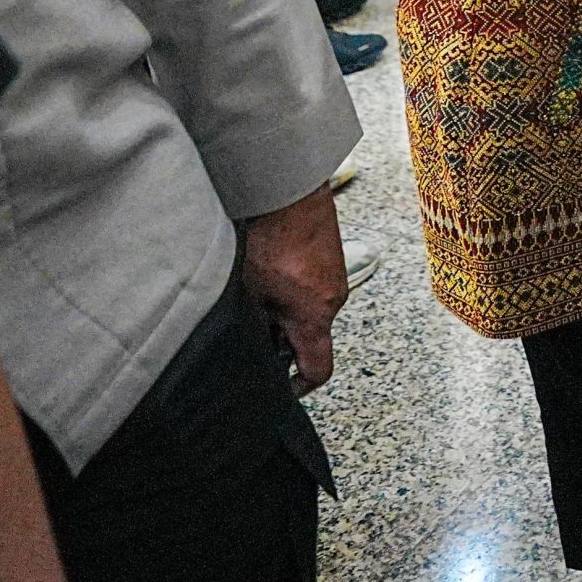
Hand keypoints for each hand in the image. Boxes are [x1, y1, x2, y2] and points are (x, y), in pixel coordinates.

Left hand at [239, 184, 348, 395]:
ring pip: (307, 311)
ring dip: (282, 310)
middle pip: (309, 337)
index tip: (282, 390)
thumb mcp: (249, 294)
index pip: (318, 368)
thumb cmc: (271, 238)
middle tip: (249, 328)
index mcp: (316, 315)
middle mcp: (333, 299)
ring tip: (254, 291)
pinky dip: (290, 289)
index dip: (300, 386)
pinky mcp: (331, 258)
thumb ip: (253, 328)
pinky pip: (312, 287)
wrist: (290, 191)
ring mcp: (334, 277)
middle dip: (280, 339)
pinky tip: (267, 270)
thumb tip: (246, 349)